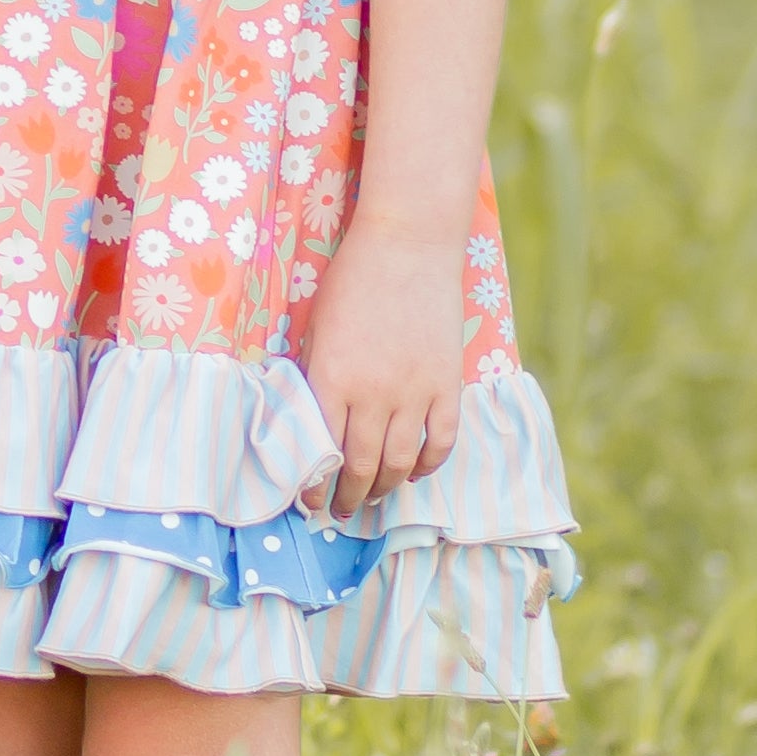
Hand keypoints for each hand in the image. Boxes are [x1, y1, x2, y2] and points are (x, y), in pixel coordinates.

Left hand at [300, 217, 464, 525]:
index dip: (315, 487)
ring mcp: (415, 391)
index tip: (311, 500)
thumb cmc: (352, 280)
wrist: (408, 245)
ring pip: (401, 462)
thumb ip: (315, 378)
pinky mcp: (447, 384)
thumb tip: (310, 424)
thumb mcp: (317, 328)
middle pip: (362, 467)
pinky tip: (415, 470)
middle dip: (349, 498)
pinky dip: (429, 464)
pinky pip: (442, 441)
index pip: (322, 453)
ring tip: (373, 496)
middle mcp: (374, 394)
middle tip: (342, 511)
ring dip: (385, 487)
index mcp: (333, 379)